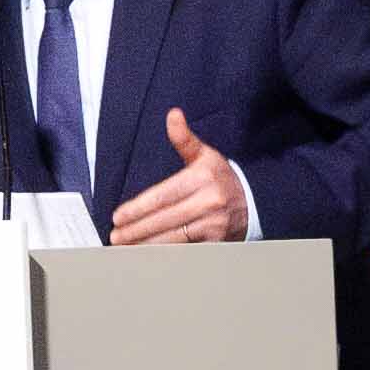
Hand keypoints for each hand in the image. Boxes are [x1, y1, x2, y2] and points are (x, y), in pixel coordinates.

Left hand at [107, 108, 250, 245]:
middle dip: (137, 229)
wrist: (253, 202)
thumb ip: (184, 139)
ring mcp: (214, 224)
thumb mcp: (205, 155)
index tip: (117, 216)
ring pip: (174, 238)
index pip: (163, 196)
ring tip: (125, 247)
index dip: (138, 208)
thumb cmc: (221, 178)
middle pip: (165, 219)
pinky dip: (165, 253)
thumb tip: (173, 115)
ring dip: (146, 245)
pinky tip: (147, 255)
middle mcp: (210, 202)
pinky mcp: (217, 242)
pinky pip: (186, 249)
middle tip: (115, 236)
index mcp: (203, 178)